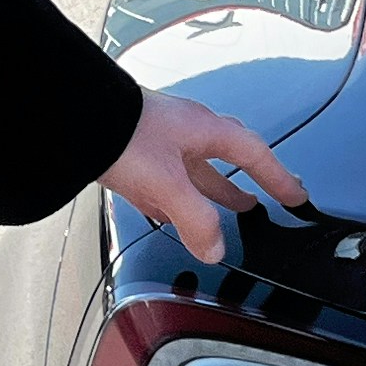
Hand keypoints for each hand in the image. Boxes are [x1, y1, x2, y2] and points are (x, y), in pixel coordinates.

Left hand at [100, 90, 307, 266]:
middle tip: (267, 200)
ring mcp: (159, 140)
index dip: (278, 177)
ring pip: (197, 170)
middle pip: (227, 158)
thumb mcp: (167, 182)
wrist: (70, 116)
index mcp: (203, 128)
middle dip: (248, 181)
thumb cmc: (119, 132)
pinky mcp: (134, 152)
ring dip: (216, 191)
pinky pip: (168, 178)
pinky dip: (179, 198)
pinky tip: (176, 212)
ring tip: (234, 207)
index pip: (254, 153)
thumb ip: (196, 219)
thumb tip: (215, 249)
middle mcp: (185, 130)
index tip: (296, 196)